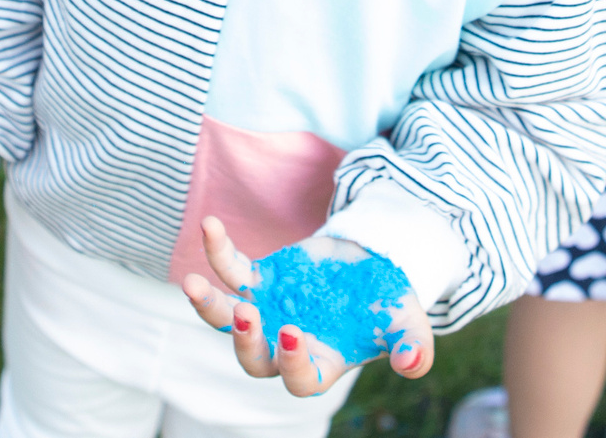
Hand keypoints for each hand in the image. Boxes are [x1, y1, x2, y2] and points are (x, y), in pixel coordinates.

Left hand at [179, 218, 431, 397]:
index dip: (293, 363)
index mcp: (321, 364)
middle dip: (245, 340)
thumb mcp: (410, 325)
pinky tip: (210, 225)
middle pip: (253, 358)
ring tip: (192, 283)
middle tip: (245, 314)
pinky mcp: (260, 279)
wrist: (375, 266)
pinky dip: (218, 249)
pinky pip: (231, 269)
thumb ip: (414, 349)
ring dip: (208, 305)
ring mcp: (268, 311)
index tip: (295, 333)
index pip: (298, 380)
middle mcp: (286, 343)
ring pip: (227, 319)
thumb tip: (412, 363)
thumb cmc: (390, 305)